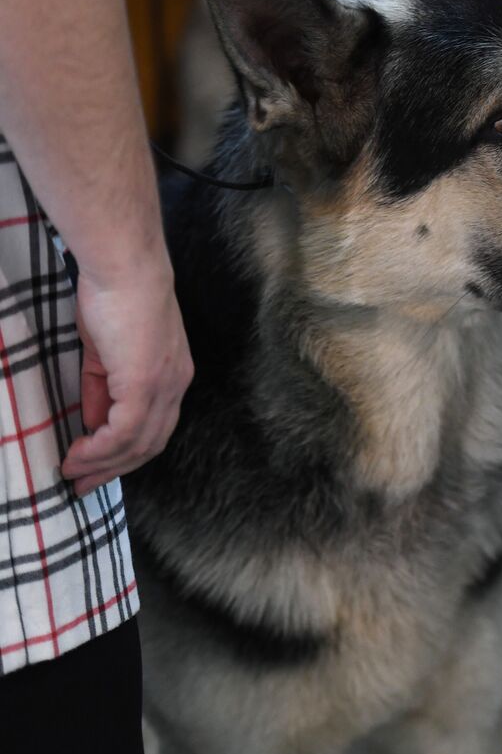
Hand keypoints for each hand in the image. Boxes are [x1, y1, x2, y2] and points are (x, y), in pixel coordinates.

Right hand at [62, 257, 191, 495]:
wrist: (124, 269)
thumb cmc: (114, 298)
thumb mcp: (106, 353)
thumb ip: (103, 389)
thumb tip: (94, 423)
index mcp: (173, 376)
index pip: (156, 428)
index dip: (126, 453)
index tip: (95, 467)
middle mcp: (176, 385)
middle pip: (151, 443)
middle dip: (115, 469)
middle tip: (82, 484)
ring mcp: (164, 386)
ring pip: (139, 443)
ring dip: (103, 463)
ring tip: (73, 472)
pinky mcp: (145, 383)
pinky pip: (125, 431)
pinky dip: (101, 449)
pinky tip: (78, 453)